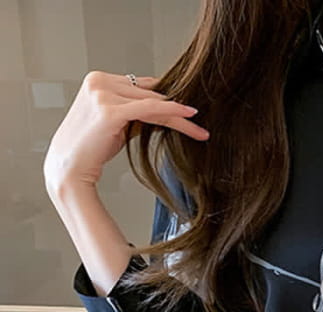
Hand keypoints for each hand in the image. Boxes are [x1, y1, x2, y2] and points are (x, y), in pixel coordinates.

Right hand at [43, 70, 208, 192]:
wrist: (69, 167)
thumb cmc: (92, 148)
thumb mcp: (117, 123)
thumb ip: (135, 112)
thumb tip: (164, 110)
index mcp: (98, 80)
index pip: (142, 87)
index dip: (166, 99)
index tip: (187, 112)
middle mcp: (98, 81)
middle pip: (150, 93)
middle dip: (177, 110)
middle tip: (200, 123)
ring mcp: (102, 93)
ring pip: (153, 102)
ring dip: (179, 117)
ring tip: (199, 130)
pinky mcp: (109, 110)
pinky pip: (149, 108)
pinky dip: (171, 111)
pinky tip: (188, 116)